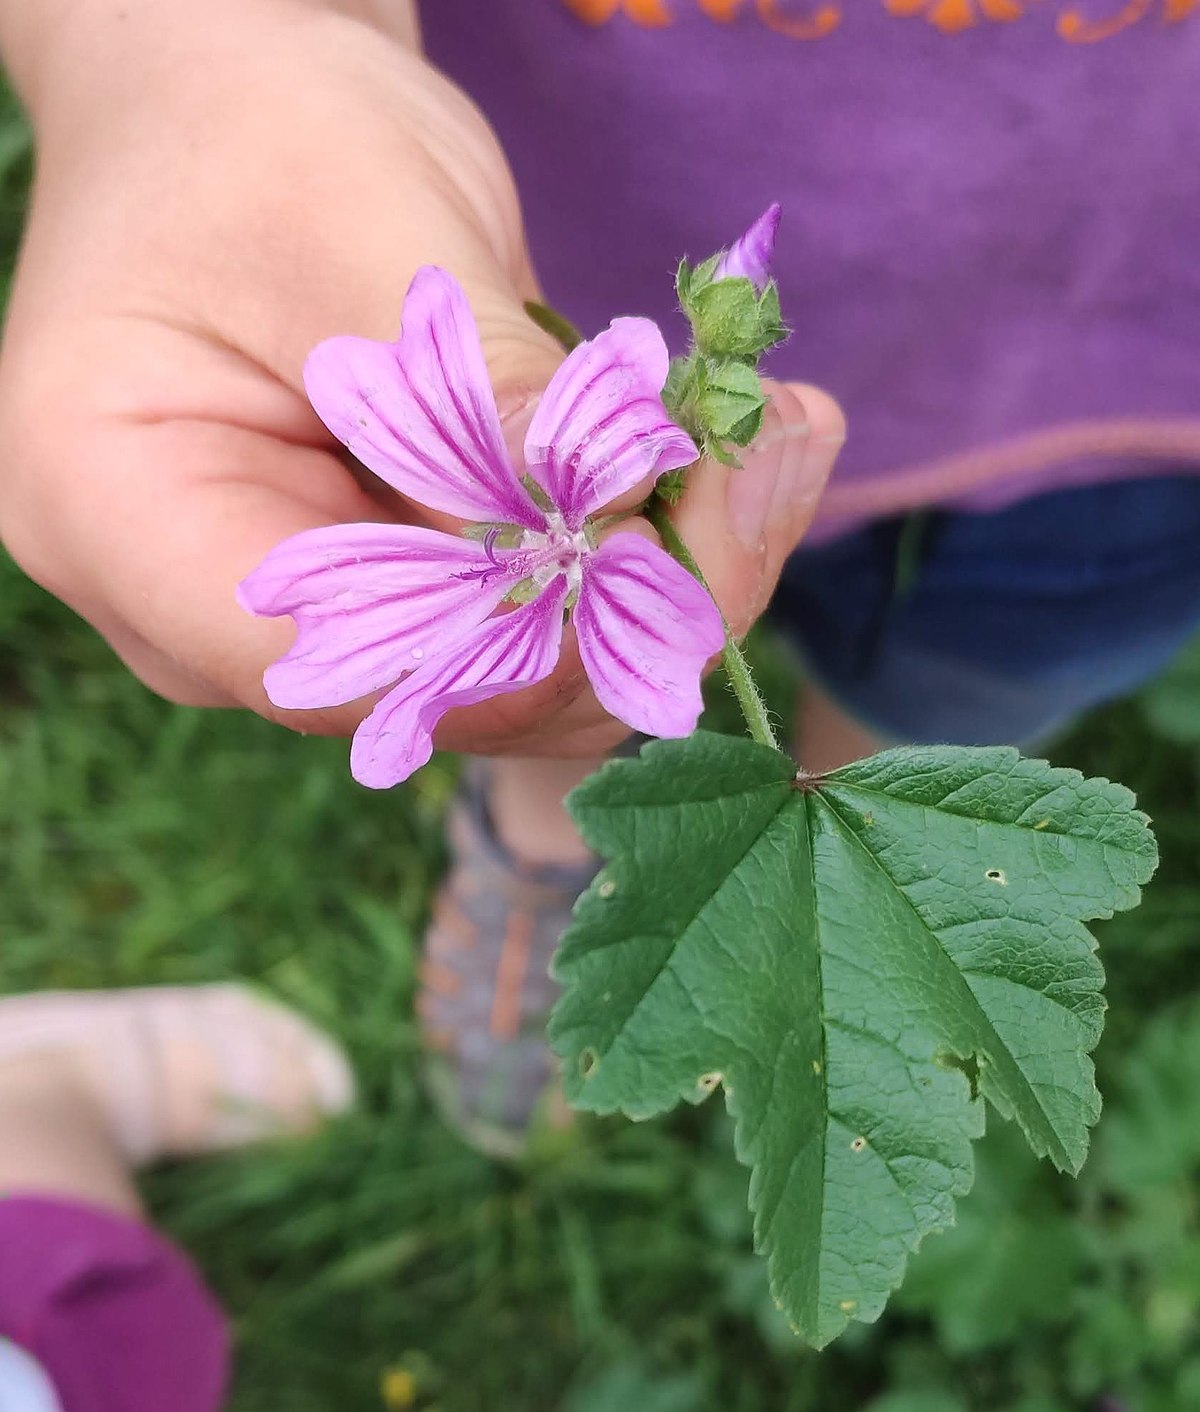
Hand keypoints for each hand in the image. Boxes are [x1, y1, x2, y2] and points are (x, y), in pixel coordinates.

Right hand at [0, 0, 843, 759]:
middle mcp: (204, 606)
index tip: (672, 549)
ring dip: (655, 581)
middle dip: (621, 608)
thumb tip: (633, 517)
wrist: (241, 100)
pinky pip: (524, 620)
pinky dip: (633, 555)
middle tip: (768, 463)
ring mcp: (304, 608)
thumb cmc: (257, 128)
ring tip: (775, 439)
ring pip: (507, 676)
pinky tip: (729, 457)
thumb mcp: (367, 229)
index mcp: (121, 520)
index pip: (331, 671)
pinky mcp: (390, 588)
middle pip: (437, 695)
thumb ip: (486, 391)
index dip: (516, 652)